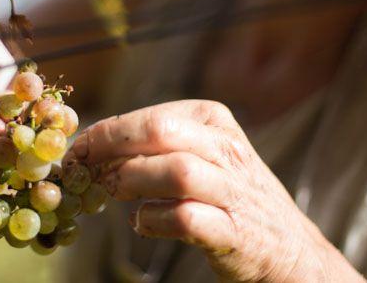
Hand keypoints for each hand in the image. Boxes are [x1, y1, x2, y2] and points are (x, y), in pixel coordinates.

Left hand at [68, 100, 360, 281]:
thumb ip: (156, 146)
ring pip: (176, 170)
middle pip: (160, 134)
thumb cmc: (231, 196)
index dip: (104, 133)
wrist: (290, 249)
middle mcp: (226, 150)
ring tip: (112, 194)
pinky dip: (154, 220)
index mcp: (214, 121)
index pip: (150, 117)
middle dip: (111, 148)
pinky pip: (187, 219)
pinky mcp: (234, 234)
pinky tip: (140, 222)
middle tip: (83, 168)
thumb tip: (93, 148)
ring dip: (132, 181)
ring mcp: (233, 192)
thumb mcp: (203, 154)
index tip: (77, 151)